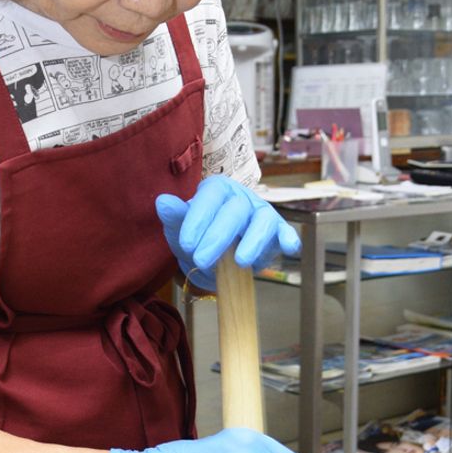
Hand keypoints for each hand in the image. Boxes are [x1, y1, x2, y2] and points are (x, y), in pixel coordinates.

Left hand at [155, 175, 300, 289]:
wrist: (214, 258)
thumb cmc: (197, 238)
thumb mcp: (180, 230)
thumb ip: (174, 218)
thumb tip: (162, 202)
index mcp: (217, 190)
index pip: (210, 197)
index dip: (198, 219)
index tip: (185, 244)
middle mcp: (241, 198)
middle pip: (235, 210)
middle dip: (218, 236)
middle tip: (201, 260)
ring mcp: (261, 214)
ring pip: (263, 220)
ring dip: (254, 241)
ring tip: (241, 262)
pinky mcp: (277, 233)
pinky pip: (285, 233)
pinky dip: (289, 238)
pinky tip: (289, 248)